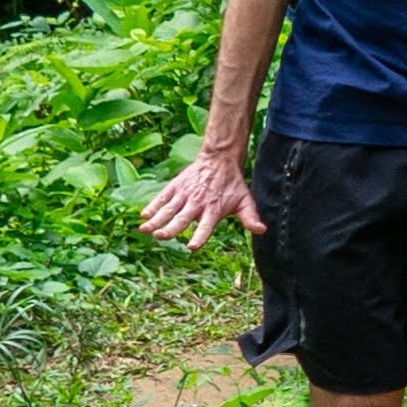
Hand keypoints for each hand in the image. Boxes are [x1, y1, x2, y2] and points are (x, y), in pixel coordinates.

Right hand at [141, 147, 261, 248]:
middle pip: (182, 219)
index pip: (206, 226)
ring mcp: (185, 194)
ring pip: (169, 209)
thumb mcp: (245, 201)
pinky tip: (144, 216)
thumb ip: (250, 218)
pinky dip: (153, 206)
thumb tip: (262, 230)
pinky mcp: (176, 186)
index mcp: (214, 210)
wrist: (220, 159)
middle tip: (160, 236)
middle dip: (171, 228)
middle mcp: (198, 203)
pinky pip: (162, 198)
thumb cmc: (233, 185)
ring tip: (145, 230)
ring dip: (156, 220)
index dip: (200, 236)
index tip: (192, 247)